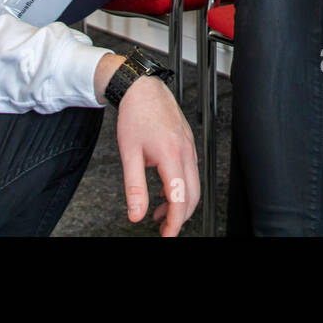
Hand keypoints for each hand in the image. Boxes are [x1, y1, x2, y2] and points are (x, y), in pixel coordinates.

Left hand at [115, 74, 199, 235]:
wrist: (142, 88)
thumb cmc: (136, 114)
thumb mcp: (129, 154)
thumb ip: (134, 188)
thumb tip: (136, 213)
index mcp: (171, 154)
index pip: (179, 198)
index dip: (174, 222)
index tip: (166, 235)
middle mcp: (185, 151)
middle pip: (193, 195)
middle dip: (180, 216)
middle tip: (164, 229)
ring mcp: (189, 146)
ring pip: (193, 184)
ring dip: (179, 202)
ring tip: (158, 212)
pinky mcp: (187, 143)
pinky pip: (190, 171)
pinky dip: (180, 187)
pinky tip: (163, 190)